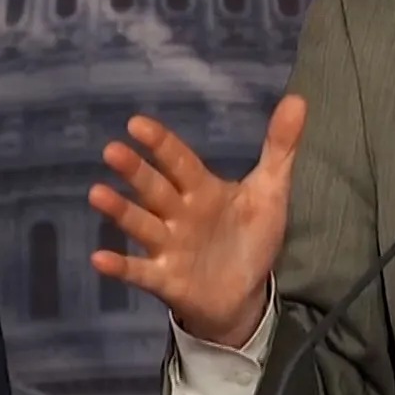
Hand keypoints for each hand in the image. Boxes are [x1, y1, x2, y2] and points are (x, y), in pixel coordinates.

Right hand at [88, 94, 307, 347]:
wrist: (246, 295)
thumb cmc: (250, 237)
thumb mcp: (271, 191)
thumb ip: (280, 147)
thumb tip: (298, 99)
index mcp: (202, 190)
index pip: (180, 162)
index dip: (162, 144)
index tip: (137, 123)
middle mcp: (178, 214)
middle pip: (155, 189)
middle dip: (135, 172)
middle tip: (112, 150)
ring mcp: (169, 247)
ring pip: (141, 225)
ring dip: (120, 211)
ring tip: (96, 194)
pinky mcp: (166, 279)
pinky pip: (140, 272)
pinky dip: (121, 267)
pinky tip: (99, 258)